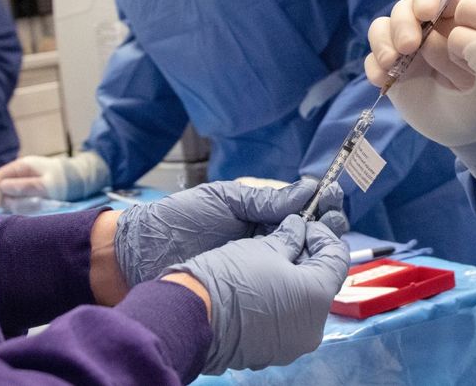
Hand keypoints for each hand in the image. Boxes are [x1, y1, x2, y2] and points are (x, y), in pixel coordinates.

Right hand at [0, 151, 109, 207]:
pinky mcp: (31, 190)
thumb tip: (2, 187)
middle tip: (24, 207)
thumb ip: (25, 186)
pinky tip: (37, 207)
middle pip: (3, 188)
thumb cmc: (66, 180)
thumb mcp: (47, 185)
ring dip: (19, 204)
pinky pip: (21, 199)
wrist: (84, 180)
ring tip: (36, 206)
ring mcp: (26, 180)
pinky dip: (26, 205)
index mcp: (23, 165)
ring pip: (11, 196)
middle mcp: (21, 172)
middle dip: (9, 200)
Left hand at [114, 179, 345, 287]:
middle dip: (328, 221)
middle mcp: (263, 236)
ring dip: (319, 245)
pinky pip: (282, 280)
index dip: (321, 200)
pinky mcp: (251, 287)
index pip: (300, 205)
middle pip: (308, 230)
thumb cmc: (176, 221)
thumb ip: (264, 197)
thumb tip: (307, 188)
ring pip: (300, 255)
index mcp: (258, 210)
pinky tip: (311, 266)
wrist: (139, 256)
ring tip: (329, 237)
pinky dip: (300, 273)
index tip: (334, 195)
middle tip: (335, 218)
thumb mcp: (223, 199)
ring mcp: (258, 262)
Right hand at [168, 215, 348, 373]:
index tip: (305, 224)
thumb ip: (291, 236)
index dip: (322, 235)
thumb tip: (298, 228)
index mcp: (317, 296)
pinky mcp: (272, 352)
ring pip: (304, 302)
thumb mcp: (264, 246)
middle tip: (289, 238)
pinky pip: (286, 320)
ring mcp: (292, 343)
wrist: (186, 319)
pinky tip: (260, 283)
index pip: (337, 257)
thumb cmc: (226, 280)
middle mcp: (312, 326)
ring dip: (293, 278)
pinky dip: (280, 300)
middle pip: (321, 282)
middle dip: (308, 257)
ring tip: (271, 259)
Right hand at [366, 0, 475, 185]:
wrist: (469, 131)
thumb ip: (463, 47)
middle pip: (406, 8)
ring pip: (384, 27)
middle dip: (404, 22)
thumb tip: (434, 34)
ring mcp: (405, 48)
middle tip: (409, 46)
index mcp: (454, 19)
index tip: (428, 12)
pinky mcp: (389, 69)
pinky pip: (372, 59)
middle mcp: (427, 28)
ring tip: (391, 62)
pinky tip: (381, 79)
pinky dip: (373, 65)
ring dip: (384, 40)